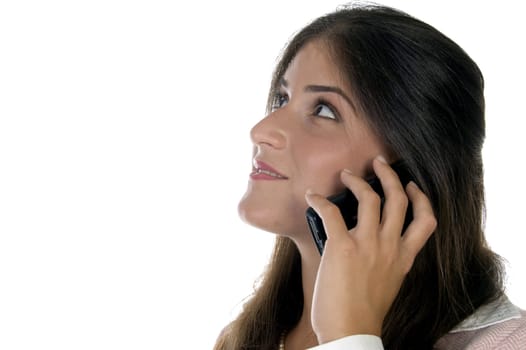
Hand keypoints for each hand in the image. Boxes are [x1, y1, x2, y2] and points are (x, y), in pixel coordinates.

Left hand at [305, 156, 436, 343]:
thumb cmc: (364, 314)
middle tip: (379, 163)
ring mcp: (368, 245)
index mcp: (403, 258)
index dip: (422, 199)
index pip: (426, 222)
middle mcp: (390, 247)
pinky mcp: (342, 247)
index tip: (413, 187)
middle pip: (398, 199)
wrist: (351, 333)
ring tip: (346, 174)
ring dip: (357, 180)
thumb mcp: (388, 286)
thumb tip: (375, 250)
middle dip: (390, 175)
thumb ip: (387, 263)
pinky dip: (319, 201)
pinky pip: (331, 212)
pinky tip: (312, 198)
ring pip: (370, 198)